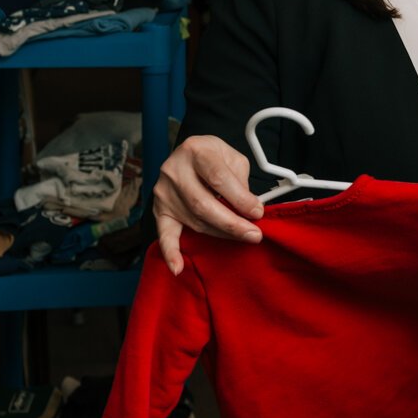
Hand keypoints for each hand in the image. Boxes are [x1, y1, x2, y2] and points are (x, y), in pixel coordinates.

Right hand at [154, 135, 264, 274]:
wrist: (190, 154)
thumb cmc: (214, 157)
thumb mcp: (232, 157)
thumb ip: (241, 180)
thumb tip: (249, 208)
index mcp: (195, 150)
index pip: (218, 179)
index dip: (239, 198)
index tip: (257, 212)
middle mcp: (174, 170)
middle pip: (203, 204)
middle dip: (232, 223)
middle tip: (253, 234)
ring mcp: (164, 192)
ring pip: (195, 220)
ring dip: (221, 233)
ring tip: (242, 237)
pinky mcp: (160, 209)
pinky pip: (164, 233)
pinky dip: (170, 252)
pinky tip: (178, 267)